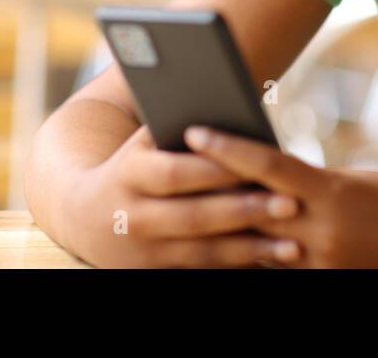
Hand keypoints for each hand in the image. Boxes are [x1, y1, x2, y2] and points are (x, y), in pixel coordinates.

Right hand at [58, 124, 304, 267]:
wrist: (83, 216)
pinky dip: (238, 266)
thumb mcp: (142, 143)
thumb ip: (175, 127)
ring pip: (203, 253)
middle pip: (195, 216)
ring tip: (294, 244)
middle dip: (245, 211)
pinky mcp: (154, 274)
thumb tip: (226, 103)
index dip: (214, 170)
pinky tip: (270, 261)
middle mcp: (133, 217)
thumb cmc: (132, 165)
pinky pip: (203, 271)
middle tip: (290, 204)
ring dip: (250, 249)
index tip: (257, 165)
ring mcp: (143, 251)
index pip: (175, 173)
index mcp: (129, 174)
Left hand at [183, 125, 377, 266]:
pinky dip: (255, 255)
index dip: (228, 147)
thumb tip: (261, 171)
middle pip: (253, 209)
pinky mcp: (325, 284)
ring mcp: (323, 265)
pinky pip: (277, 270)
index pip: (268, 166)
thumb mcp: (351, 180)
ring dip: (227, 228)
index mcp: (332, 193)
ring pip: (258, 246)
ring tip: (191, 208)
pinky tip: (229, 245)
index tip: (195, 129)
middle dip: (214, 190)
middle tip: (175, 169)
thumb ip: (307, 181)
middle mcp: (323, 232)